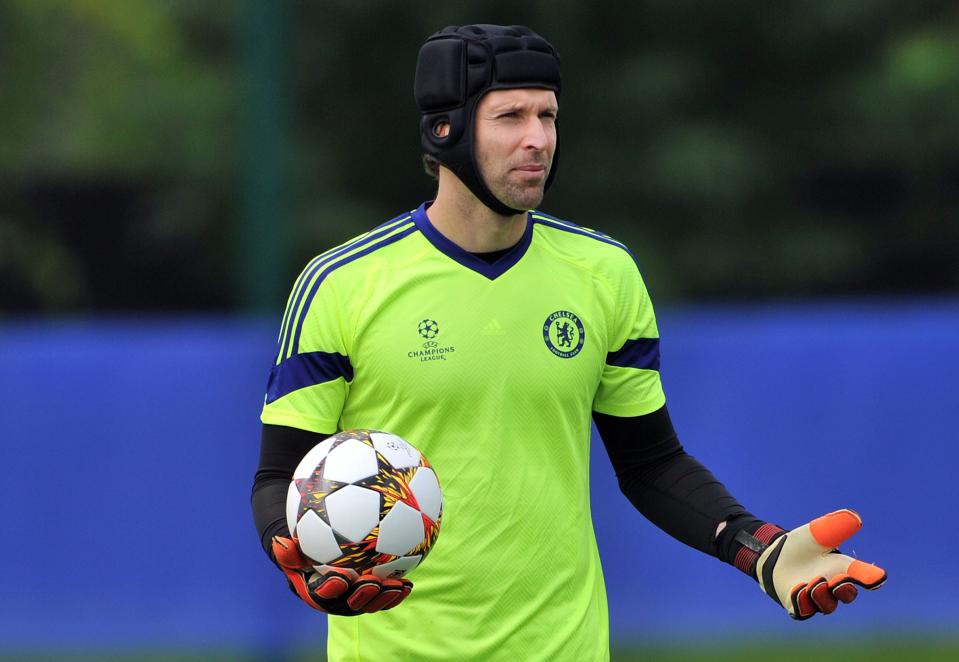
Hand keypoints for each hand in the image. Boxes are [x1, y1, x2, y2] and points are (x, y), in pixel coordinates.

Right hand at [271, 536, 412, 615]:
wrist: (314, 553)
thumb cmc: (301, 548)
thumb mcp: (290, 549)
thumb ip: (286, 549)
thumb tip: (280, 542)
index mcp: (315, 593)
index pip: (322, 595)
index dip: (332, 588)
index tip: (342, 576)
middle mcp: (336, 600)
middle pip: (350, 604)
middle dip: (363, 596)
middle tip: (373, 583)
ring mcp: (354, 598)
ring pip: (370, 603)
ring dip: (384, 597)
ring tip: (398, 587)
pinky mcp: (370, 593)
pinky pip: (383, 596)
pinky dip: (395, 592)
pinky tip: (408, 582)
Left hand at [756, 509, 885, 619]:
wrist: (776, 557)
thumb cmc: (803, 546)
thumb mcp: (817, 533)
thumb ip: (835, 526)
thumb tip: (855, 517)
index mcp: (843, 568)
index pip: (862, 574)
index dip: (871, 577)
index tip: (879, 577)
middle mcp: (833, 587)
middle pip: (846, 594)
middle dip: (845, 589)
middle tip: (841, 581)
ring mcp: (817, 599)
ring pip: (825, 604)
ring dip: (821, 594)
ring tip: (815, 583)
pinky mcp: (798, 606)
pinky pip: (803, 610)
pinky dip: (802, 602)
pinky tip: (798, 590)